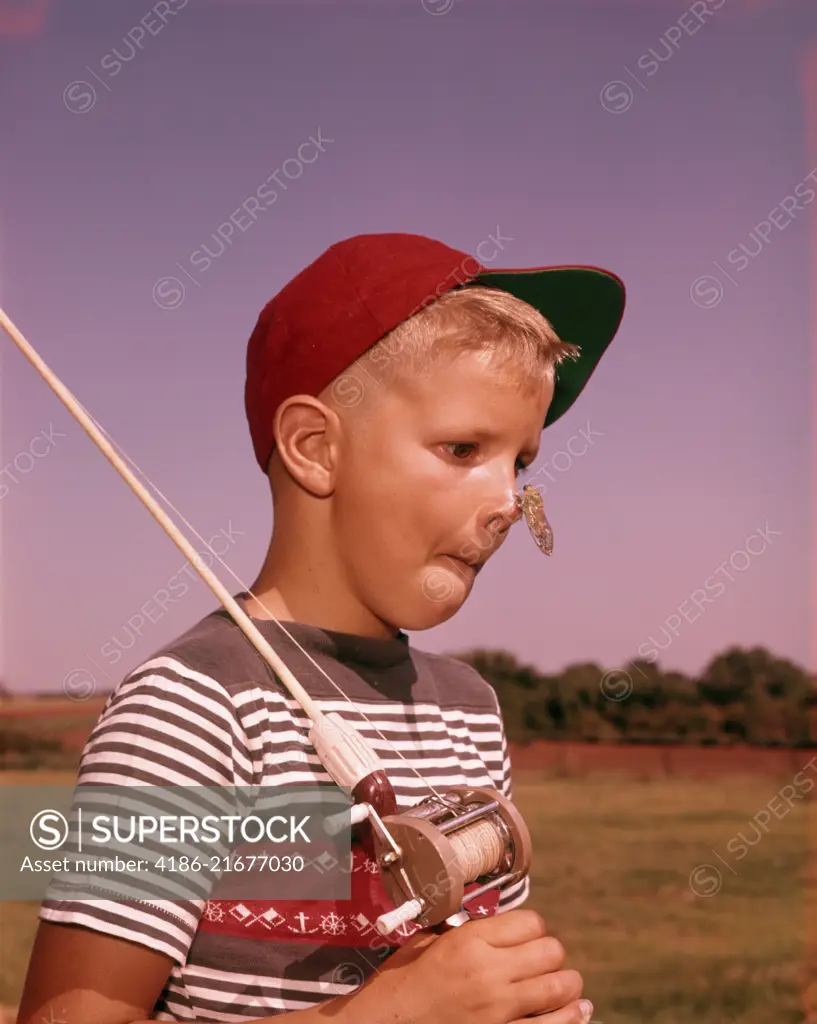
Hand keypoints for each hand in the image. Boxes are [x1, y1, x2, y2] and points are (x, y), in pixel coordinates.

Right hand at [340, 909, 592, 1023]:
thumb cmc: (401, 984)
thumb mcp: (426, 944)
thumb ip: (464, 932)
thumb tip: (494, 928)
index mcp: (469, 941)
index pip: (531, 922)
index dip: (534, 928)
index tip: (528, 937)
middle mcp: (489, 972)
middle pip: (551, 951)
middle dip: (552, 954)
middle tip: (543, 961)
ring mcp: (499, 1010)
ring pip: (561, 988)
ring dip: (567, 985)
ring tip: (566, 986)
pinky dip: (570, 1018)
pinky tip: (576, 1012)